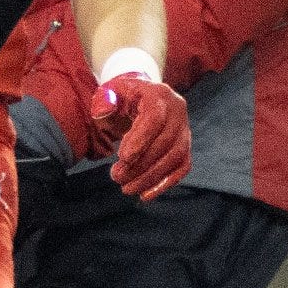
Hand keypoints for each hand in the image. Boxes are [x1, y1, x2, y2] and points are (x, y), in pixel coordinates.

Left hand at [88, 67, 188, 200]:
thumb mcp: (109, 92)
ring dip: (151, 177)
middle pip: (165, 142)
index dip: (141, 139)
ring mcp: (184, 129)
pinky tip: (145, 195)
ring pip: (175, 157)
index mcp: (159, 95)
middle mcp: (178, 111)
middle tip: (117, 177)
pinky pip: (181, 167)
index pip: (155, 118)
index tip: (123, 158)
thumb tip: (103, 111)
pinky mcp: (185, 145)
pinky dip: (165, 183)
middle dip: (141, 164)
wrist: (140, 98)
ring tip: (126, 188)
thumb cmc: (122, 97)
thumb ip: (104, 100)